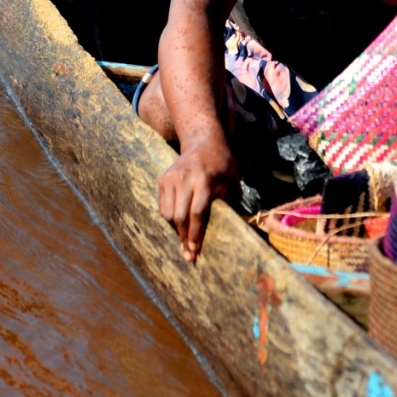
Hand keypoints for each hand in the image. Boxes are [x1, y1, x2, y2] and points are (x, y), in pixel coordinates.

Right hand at [157, 134, 237, 263]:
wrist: (204, 141)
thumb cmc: (223, 164)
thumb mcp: (233, 181)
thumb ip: (230, 203)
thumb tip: (233, 230)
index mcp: (205, 180)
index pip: (197, 212)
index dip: (196, 234)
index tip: (196, 250)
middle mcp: (185, 179)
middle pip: (180, 216)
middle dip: (184, 238)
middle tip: (189, 255)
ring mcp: (172, 178)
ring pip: (168, 213)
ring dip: (176, 231)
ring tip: (184, 243)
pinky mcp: (163, 179)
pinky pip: (163, 206)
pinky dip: (169, 219)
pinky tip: (179, 226)